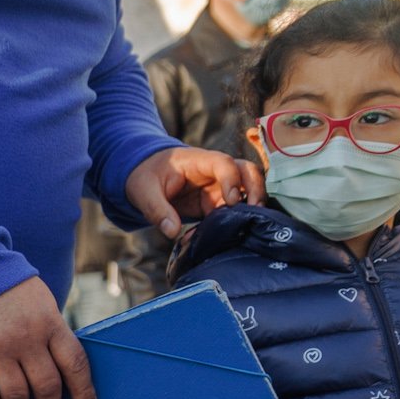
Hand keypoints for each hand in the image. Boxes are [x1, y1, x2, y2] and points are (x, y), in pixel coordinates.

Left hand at [123, 145, 261, 239]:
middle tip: (256, 212)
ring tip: (253, 226)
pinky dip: (234, 223)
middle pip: (247, 172)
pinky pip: (232, 212)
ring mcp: (218, 188)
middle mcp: (215, 172)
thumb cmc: (146, 176)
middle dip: (256, 189)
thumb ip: (157, 210)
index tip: (232, 201)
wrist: (146, 178)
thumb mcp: (143, 191)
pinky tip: (228, 238)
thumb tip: (172, 232)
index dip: (232, 180)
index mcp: (199, 161)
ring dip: (252, 206)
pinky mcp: (216, 204)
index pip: (225, 163)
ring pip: (246, 192)